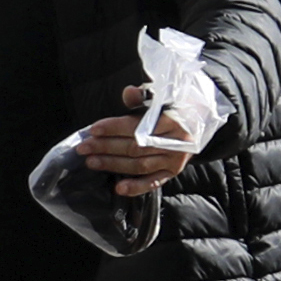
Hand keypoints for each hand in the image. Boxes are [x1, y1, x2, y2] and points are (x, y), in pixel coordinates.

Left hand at [78, 79, 200, 185]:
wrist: (196, 126)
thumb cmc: (169, 114)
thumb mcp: (158, 102)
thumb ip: (141, 99)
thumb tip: (129, 92)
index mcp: (172, 121)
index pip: (139, 126)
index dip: (115, 127)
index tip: (94, 129)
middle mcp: (175, 143)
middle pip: (136, 146)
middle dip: (106, 147)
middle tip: (84, 147)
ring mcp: (174, 160)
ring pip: (140, 164)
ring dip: (113, 164)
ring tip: (92, 161)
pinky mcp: (172, 172)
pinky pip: (153, 182)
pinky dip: (136, 187)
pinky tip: (119, 188)